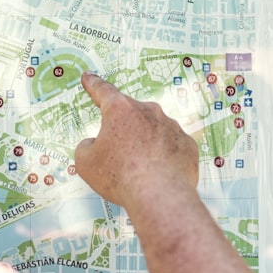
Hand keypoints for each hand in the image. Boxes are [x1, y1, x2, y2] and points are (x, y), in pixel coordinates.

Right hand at [74, 73, 198, 208]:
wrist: (160, 196)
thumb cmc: (119, 176)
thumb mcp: (86, 163)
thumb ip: (87, 147)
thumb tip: (94, 144)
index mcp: (120, 110)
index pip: (102, 91)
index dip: (93, 84)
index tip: (89, 77)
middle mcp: (148, 111)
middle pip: (131, 115)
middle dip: (123, 130)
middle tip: (118, 154)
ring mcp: (171, 126)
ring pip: (153, 130)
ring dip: (145, 144)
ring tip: (139, 170)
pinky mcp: (187, 144)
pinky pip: (171, 146)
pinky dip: (163, 157)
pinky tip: (157, 174)